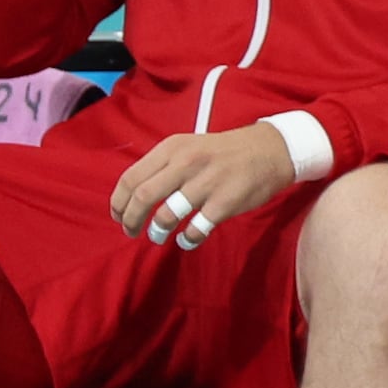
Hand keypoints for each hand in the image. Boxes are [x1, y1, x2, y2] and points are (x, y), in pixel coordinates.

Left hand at [104, 122, 302, 250]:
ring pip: (166, 215)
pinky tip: (186, 240)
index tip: (118, 216)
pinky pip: (196, 229)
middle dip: (131, 220)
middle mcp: (186, 162)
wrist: (270, 150)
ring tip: (158, 236)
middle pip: (143, 197)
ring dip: (157, 231)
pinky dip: (186, 240)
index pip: (131, 178)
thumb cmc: (223, 153)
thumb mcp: (188, 147)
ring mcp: (206, 183)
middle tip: (131, 232)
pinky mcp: (225, 203)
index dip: (119, 203)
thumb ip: (162, 167)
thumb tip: (133, 197)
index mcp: (172, 148)